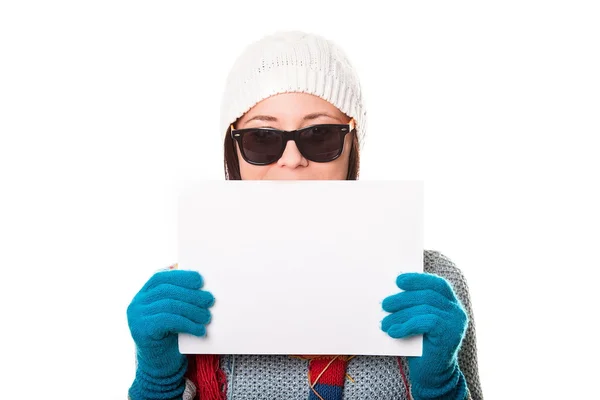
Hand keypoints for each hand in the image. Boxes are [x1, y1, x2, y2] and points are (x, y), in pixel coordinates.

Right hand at [127, 270, 214, 399]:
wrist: (160, 367)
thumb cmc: (171, 336)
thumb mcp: (175, 313)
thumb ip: (180, 298)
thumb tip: (200, 284)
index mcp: (143, 294)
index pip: (160, 277)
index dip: (180, 276)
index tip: (200, 279)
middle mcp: (136, 304)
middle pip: (166, 290)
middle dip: (191, 294)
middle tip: (210, 299)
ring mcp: (135, 317)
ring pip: (169, 305)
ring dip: (192, 310)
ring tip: (207, 317)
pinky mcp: (141, 330)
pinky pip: (168, 320)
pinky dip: (187, 324)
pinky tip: (200, 330)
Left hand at [381, 273, 467, 399]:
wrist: (432, 375)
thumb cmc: (421, 346)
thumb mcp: (417, 322)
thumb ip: (413, 307)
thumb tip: (391, 293)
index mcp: (450, 304)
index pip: (437, 284)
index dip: (418, 279)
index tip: (398, 280)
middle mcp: (456, 311)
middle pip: (428, 295)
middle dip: (403, 298)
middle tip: (384, 304)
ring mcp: (455, 322)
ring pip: (424, 308)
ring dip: (400, 314)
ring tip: (384, 323)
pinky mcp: (450, 334)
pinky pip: (425, 322)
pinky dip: (406, 326)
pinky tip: (393, 332)